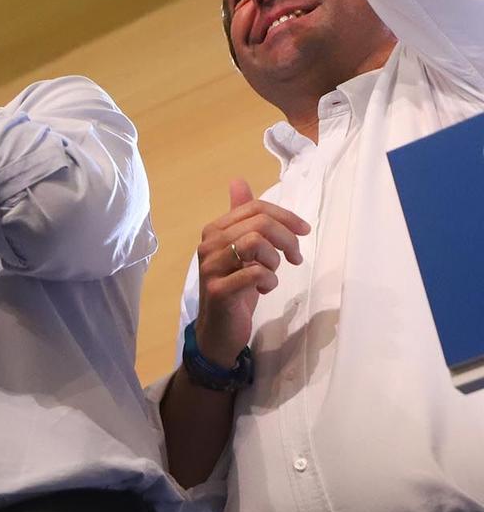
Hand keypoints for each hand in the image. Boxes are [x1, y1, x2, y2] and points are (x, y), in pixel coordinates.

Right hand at [192, 178, 308, 367]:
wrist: (218, 330)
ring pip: (255, 243)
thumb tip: (238, 181)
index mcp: (214, 231)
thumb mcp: (240, 249)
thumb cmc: (234, 287)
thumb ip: (241, 217)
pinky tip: (264, 288)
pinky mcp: (219, 290)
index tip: (304, 232)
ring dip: (275, 259)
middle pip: (259, 223)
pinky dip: (269, 280)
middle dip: (287, 238)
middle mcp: (208, 245)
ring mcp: (211, 268)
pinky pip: (255, 273)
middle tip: (294, 257)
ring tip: (273, 272)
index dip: (286, 216)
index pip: (255, 208)